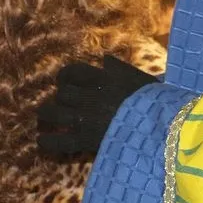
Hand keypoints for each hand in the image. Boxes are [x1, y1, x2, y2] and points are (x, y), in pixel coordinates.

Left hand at [37, 55, 157, 155]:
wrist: (161, 125)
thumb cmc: (156, 102)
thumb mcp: (141, 79)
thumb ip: (121, 70)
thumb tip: (105, 60)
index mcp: (103, 79)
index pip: (73, 72)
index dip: (65, 76)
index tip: (63, 80)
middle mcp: (89, 96)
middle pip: (62, 93)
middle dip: (60, 98)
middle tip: (59, 103)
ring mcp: (84, 117)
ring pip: (53, 112)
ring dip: (47, 114)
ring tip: (43, 116)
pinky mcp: (85, 138)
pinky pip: (60, 140)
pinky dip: (48, 142)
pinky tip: (41, 142)